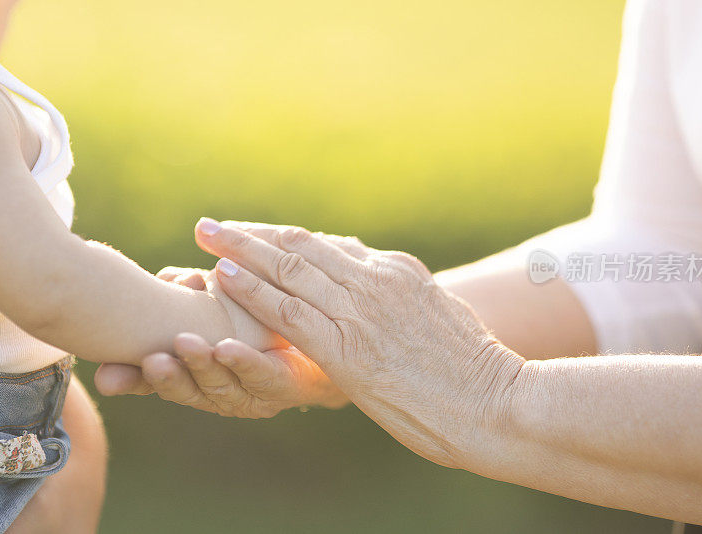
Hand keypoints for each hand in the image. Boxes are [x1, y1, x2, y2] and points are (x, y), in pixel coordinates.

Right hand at [93, 266, 346, 416]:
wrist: (324, 348)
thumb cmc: (258, 327)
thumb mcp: (213, 308)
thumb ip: (186, 298)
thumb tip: (167, 277)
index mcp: (198, 376)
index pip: (160, 380)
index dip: (133, 380)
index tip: (107, 373)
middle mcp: (221, 391)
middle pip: (188, 387)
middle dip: (168, 375)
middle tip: (152, 358)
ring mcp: (252, 391)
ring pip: (221, 383)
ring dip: (201, 365)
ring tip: (187, 345)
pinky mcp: (284, 383)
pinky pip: (262, 372)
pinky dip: (243, 360)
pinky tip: (228, 346)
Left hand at [193, 219, 525, 466]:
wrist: (495, 402)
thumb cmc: (473, 372)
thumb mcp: (442, 318)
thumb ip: (407, 301)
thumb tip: (391, 294)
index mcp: (398, 271)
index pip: (329, 245)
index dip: (285, 239)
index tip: (256, 234)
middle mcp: (375, 279)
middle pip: (301, 247)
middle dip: (253, 234)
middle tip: (215, 224)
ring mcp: (360, 310)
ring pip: (287, 268)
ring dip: (240, 250)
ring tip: (206, 236)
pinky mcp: (346, 346)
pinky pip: (287, 310)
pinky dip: (251, 291)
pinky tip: (222, 278)